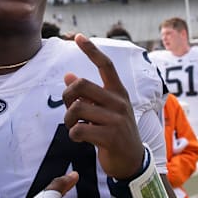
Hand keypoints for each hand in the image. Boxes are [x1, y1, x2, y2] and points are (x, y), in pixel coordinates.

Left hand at [62, 33, 143, 179]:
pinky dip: (73, 135)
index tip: (77, 36)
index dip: (91, 50)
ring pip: (77, 108)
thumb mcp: (104, 111)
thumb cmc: (114, 133)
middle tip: (69, 110)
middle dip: (66, 97)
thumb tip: (68, 75)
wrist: (131, 162)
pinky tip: (80, 139)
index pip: (106, 65)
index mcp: (118, 93)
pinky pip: (79, 130)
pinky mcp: (110, 137)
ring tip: (75, 127)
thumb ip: (89, 95)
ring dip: (68, 120)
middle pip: (81, 85)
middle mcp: (119, 102)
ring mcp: (116, 119)